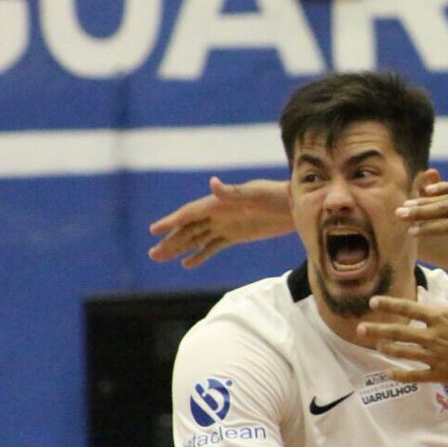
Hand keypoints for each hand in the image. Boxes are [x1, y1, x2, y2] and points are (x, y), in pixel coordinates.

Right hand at [148, 177, 293, 267]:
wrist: (296, 205)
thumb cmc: (276, 196)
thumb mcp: (255, 194)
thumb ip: (232, 192)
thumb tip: (212, 182)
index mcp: (219, 203)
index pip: (190, 213)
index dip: (172, 221)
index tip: (154, 230)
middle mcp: (218, 213)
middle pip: (188, 229)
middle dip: (170, 241)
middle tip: (152, 254)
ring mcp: (226, 225)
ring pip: (196, 238)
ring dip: (179, 248)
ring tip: (159, 257)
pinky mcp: (236, 235)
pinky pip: (212, 246)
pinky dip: (199, 254)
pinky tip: (186, 264)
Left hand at [359, 244, 447, 387]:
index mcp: (442, 316)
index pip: (409, 307)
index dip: (389, 305)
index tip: (372, 302)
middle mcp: (434, 336)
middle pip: (399, 332)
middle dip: (378, 330)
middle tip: (360, 329)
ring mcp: (435, 357)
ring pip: (404, 353)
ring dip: (388, 349)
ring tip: (376, 347)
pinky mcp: (441, 374)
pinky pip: (415, 375)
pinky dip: (401, 374)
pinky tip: (389, 373)